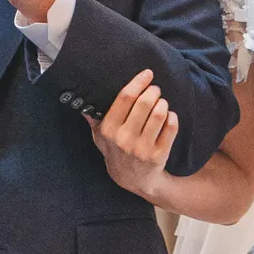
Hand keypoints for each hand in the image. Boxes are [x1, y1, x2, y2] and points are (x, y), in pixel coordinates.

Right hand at [90, 70, 177, 200]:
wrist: (133, 180)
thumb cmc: (116, 152)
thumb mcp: (99, 138)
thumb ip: (93, 119)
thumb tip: (81, 101)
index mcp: (109, 130)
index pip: (124, 99)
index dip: (138, 82)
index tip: (147, 74)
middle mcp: (125, 139)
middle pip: (144, 103)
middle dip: (153, 91)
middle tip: (155, 89)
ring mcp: (143, 148)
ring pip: (159, 114)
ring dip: (163, 103)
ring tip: (161, 102)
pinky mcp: (159, 155)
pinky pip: (171, 127)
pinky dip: (172, 117)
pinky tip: (168, 116)